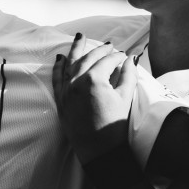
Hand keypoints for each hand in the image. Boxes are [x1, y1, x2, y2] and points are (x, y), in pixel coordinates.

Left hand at [52, 35, 136, 164]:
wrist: (99, 151)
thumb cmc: (114, 126)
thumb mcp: (125, 98)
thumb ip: (128, 74)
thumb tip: (131, 58)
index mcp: (93, 80)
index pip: (107, 61)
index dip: (117, 57)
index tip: (124, 55)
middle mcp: (76, 82)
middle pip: (88, 59)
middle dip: (100, 50)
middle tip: (109, 45)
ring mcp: (66, 91)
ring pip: (70, 64)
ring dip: (76, 49)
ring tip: (80, 37)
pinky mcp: (60, 100)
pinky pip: (57, 79)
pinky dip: (58, 67)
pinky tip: (60, 58)